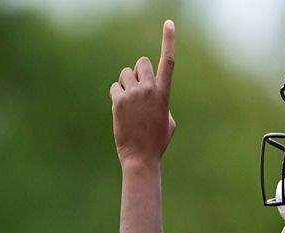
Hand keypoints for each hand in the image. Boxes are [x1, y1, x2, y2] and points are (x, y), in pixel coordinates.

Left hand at [111, 20, 176, 167]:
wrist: (141, 157)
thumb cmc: (157, 141)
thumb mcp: (168, 120)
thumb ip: (161, 100)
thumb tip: (153, 93)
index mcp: (165, 93)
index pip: (168, 61)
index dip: (169, 40)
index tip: (169, 23)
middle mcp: (149, 89)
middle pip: (142, 62)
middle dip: (139, 71)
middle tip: (138, 89)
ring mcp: (133, 94)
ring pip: (125, 74)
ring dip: (126, 83)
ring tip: (130, 104)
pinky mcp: (118, 100)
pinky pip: (115, 87)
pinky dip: (117, 96)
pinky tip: (121, 111)